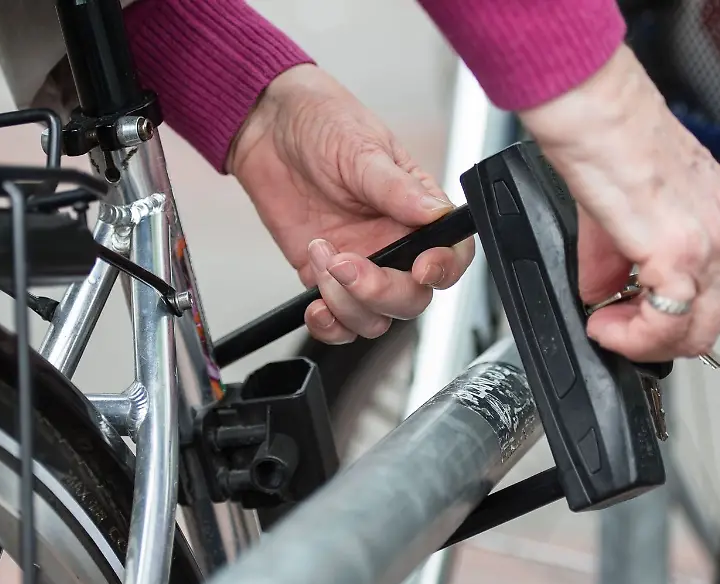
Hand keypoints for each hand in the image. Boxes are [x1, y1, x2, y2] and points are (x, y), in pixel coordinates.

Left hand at [229, 65, 474, 343]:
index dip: (444, 269)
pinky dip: (329, 325)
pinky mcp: (325, 277)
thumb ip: (397, 187)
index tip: (420, 268)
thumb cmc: (322, 122)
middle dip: (381, 292)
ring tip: (321, 256)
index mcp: (418, 210)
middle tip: (347, 264)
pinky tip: (314, 304)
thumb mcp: (362, 148)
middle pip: (412, 297)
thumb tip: (435, 211)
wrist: (267, 127)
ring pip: (375, 318)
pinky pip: (339, 323)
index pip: (452, 253)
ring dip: (347, 304)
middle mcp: (395, 243)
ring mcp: (361, 264)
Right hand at [519, 47, 719, 361]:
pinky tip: (604, 323)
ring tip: (606, 325)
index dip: (661, 317)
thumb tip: (600, 294)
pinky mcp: (679, 253)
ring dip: (643, 341)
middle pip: (712, 322)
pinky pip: (666, 323)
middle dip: (657, 341)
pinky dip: (632, 337)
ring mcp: (707, 243)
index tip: (618, 313)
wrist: (595, 111)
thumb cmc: (606, 135)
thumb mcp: (617, 209)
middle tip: (616, 330)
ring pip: (696, 332)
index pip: (708, 291)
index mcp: (714, 213)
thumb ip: (613, 260)